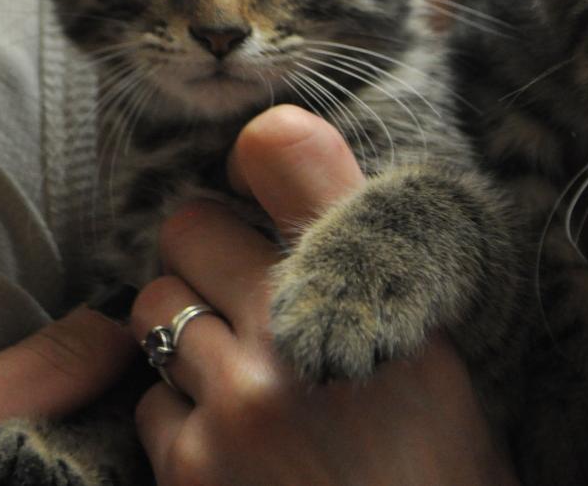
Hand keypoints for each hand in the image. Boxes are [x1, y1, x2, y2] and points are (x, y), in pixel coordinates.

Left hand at [129, 105, 518, 485]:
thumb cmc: (438, 459)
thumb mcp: (429, 339)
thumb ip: (355, 240)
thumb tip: (266, 135)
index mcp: (372, 283)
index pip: (278, 155)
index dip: (255, 175)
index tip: (256, 205)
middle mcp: (298, 330)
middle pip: (187, 229)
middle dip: (206, 259)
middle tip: (245, 305)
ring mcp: (236, 404)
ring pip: (154, 313)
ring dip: (184, 338)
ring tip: (240, 380)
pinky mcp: (191, 471)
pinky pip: (149, 403)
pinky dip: (178, 418)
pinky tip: (233, 448)